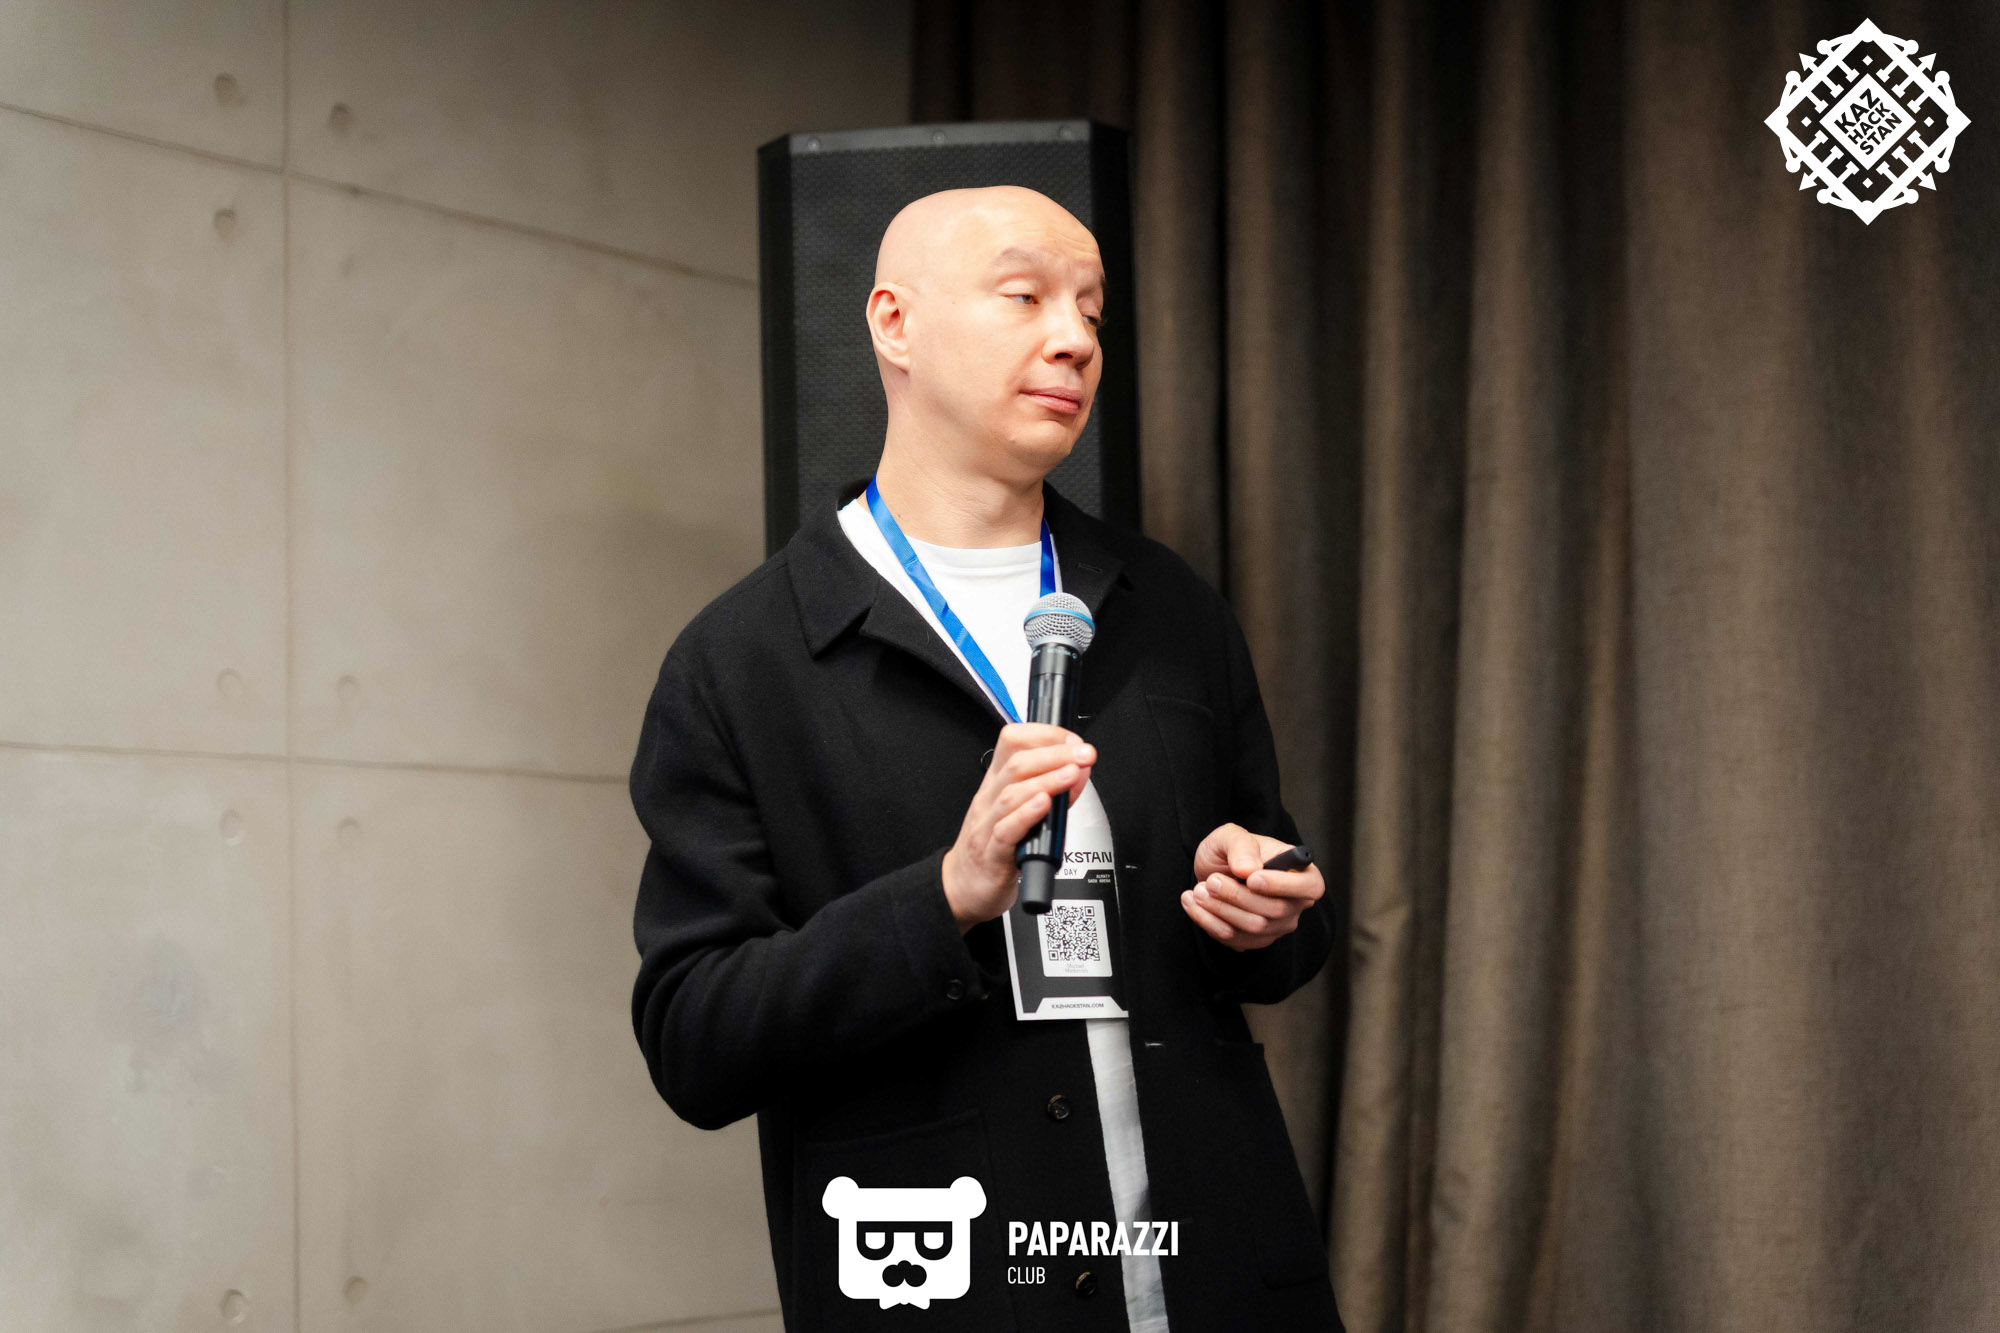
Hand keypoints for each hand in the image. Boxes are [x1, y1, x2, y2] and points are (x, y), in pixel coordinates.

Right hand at [942, 723, 1095, 932]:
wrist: (962, 887)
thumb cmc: (992, 846)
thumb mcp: (1021, 812)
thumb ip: (1052, 791)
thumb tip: (1079, 771)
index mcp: (996, 783)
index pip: (1012, 741)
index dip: (1044, 734)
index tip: (1072, 740)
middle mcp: (989, 799)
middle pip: (1017, 764)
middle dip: (1055, 754)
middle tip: (1084, 754)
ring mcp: (987, 825)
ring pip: (1013, 793)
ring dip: (1047, 780)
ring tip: (1071, 774)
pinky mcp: (992, 854)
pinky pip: (1006, 830)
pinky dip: (1027, 814)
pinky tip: (1045, 805)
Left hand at [1182, 823, 1323, 950]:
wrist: (1213, 871)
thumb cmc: (1232, 850)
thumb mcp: (1231, 836)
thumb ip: (1241, 846)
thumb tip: (1248, 869)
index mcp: (1301, 872)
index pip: (1310, 887)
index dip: (1283, 886)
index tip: (1252, 879)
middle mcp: (1295, 902)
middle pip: (1276, 911)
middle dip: (1238, 896)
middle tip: (1211, 881)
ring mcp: (1277, 925)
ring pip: (1254, 927)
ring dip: (1220, 909)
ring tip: (1198, 890)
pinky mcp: (1254, 939)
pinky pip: (1234, 938)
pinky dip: (1208, 922)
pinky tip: (1192, 903)